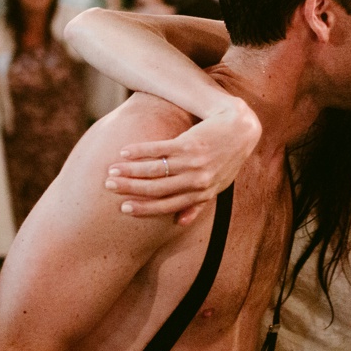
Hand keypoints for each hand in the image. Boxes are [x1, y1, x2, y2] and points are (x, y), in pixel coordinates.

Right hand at [105, 98, 260, 224]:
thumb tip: (179, 223)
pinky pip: (159, 150)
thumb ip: (197, 203)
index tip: (124, 208)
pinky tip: (125, 151)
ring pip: (155, 170)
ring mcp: (194, 162)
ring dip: (130, 171)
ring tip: (112, 169)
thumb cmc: (226, 157)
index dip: (144, 208)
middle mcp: (197, 181)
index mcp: (202, 193)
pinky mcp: (190, 143)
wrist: (240, 127)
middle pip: (156, 189)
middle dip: (130, 189)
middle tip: (110, 186)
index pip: (167, 205)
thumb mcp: (217, 184)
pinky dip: (139, 151)